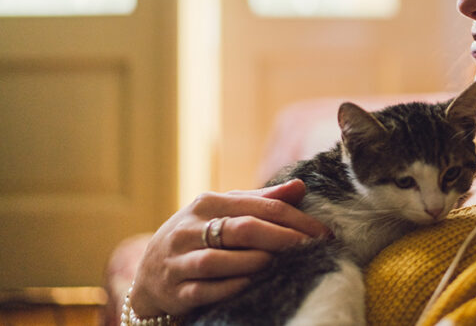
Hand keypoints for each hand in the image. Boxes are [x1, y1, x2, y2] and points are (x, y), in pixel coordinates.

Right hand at [129, 179, 331, 317]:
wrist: (149, 273)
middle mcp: (189, 228)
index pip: (260, 206)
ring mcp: (179, 261)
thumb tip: (300, 187)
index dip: (296, 218)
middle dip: (283, 238)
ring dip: (255, 262)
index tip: (323, 233)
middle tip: (312, 248)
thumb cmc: (199, 235)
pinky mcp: (175, 291)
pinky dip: (231, 287)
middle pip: (243, 229)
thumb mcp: (225, 211)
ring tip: (283, 264)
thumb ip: (261, 200)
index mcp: (208, 203)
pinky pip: (205, 290)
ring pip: (219, 260)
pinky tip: (254, 283)